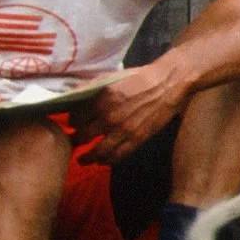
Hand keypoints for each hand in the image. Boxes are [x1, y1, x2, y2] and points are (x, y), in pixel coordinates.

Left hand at [77, 63, 191, 163]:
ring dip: (89, 157)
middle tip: (74, 143)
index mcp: (100, 102)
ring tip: (84, 160)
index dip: (73, 123)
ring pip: (100, 150)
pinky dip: (109, 160)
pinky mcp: (138, 138)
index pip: (76, 119)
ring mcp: (124, 130)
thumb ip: (90, 87)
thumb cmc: (139, 77)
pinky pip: (120, 154)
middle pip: (84, 137)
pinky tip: (104, 162)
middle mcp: (109, 118)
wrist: (168, 83)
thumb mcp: (110, 77)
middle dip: (76, 141)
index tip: (73, 125)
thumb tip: (71, 96)